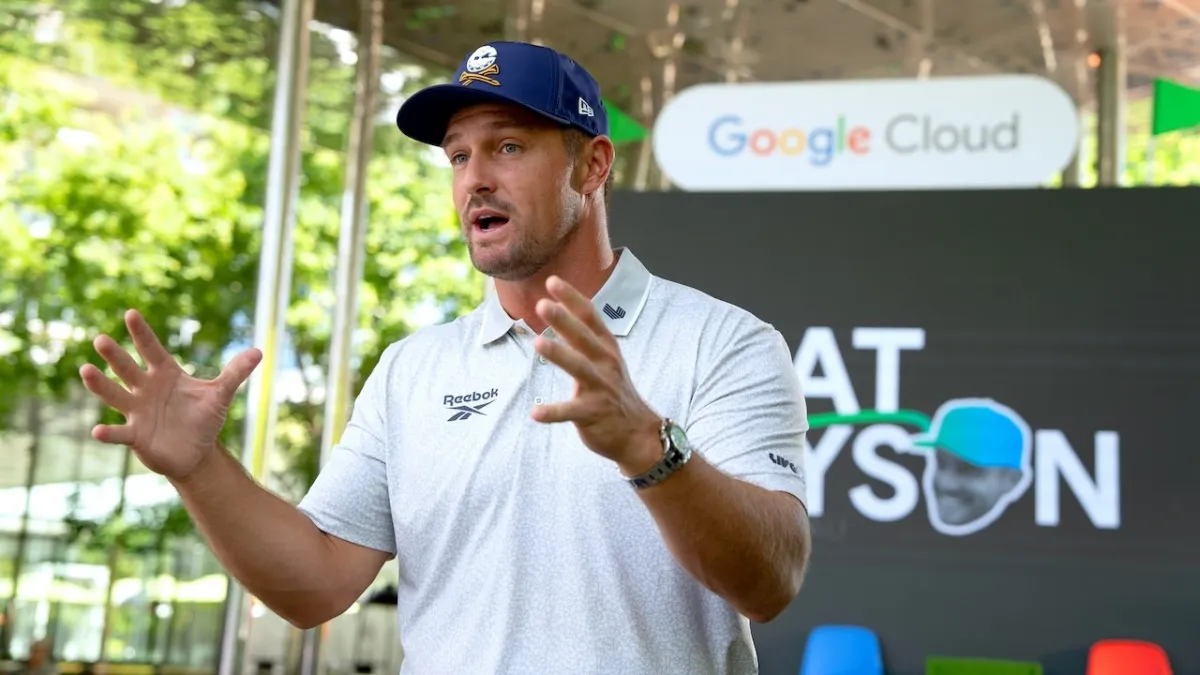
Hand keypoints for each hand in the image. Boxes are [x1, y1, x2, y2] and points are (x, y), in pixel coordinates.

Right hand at [79, 309, 261, 479]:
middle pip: (128, 369)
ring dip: (100, 385)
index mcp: (165, 374)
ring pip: (115, 395)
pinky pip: (119, 433)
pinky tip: (96, 431)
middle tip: (101, 339)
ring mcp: (137, 412)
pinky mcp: (135, 436)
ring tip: (85, 370)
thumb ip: (235, 373)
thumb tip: (258, 351)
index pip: (152, 349)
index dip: (142, 333)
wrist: (196, 452)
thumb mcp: (221, 394)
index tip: (131, 313)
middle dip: (115, 355)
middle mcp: (146, 389)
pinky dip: (108, 433)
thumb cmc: (204, 418)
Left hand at [530, 276, 662, 472]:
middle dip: (564, 320)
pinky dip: (553, 412)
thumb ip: (584, 337)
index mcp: (607, 348)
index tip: (552, 281)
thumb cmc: (614, 391)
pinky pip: (571, 412)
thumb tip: (560, 308)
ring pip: (579, 368)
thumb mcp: (606, 359)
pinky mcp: (593, 414)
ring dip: (559, 354)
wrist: (638, 433)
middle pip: (583, 338)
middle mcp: (606, 364)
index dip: (572, 298)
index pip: (590, 317)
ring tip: (538, 343)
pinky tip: (535, 413)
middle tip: (542, 304)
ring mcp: (601, 388)